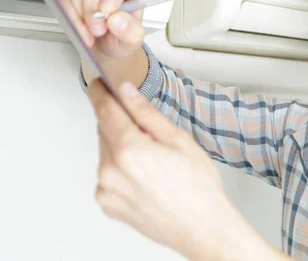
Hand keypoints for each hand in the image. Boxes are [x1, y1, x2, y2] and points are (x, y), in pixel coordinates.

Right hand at [59, 0, 145, 58]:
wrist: (106, 45)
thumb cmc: (122, 35)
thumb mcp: (134, 38)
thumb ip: (131, 30)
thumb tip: (117, 19)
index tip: (108, 9)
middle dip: (93, 5)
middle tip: (98, 28)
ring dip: (81, 10)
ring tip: (92, 30)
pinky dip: (71, 15)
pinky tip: (81, 28)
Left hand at [88, 79, 233, 259]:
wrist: (202, 228)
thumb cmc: (198, 188)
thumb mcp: (178, 140)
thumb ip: (146, 113)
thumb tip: (126, 92)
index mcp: (129, 150)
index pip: (105, 110)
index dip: (101, 93)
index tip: (99, 83)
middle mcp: (110, 171)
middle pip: (105, 131)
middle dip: (122, 124)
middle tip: (151, 134)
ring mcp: (106, 190)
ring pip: (107, 153)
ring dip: (122, 148)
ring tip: (155, 162)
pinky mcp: (107, 204)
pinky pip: (108, 175)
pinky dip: (122, 169)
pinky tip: (147, 177)